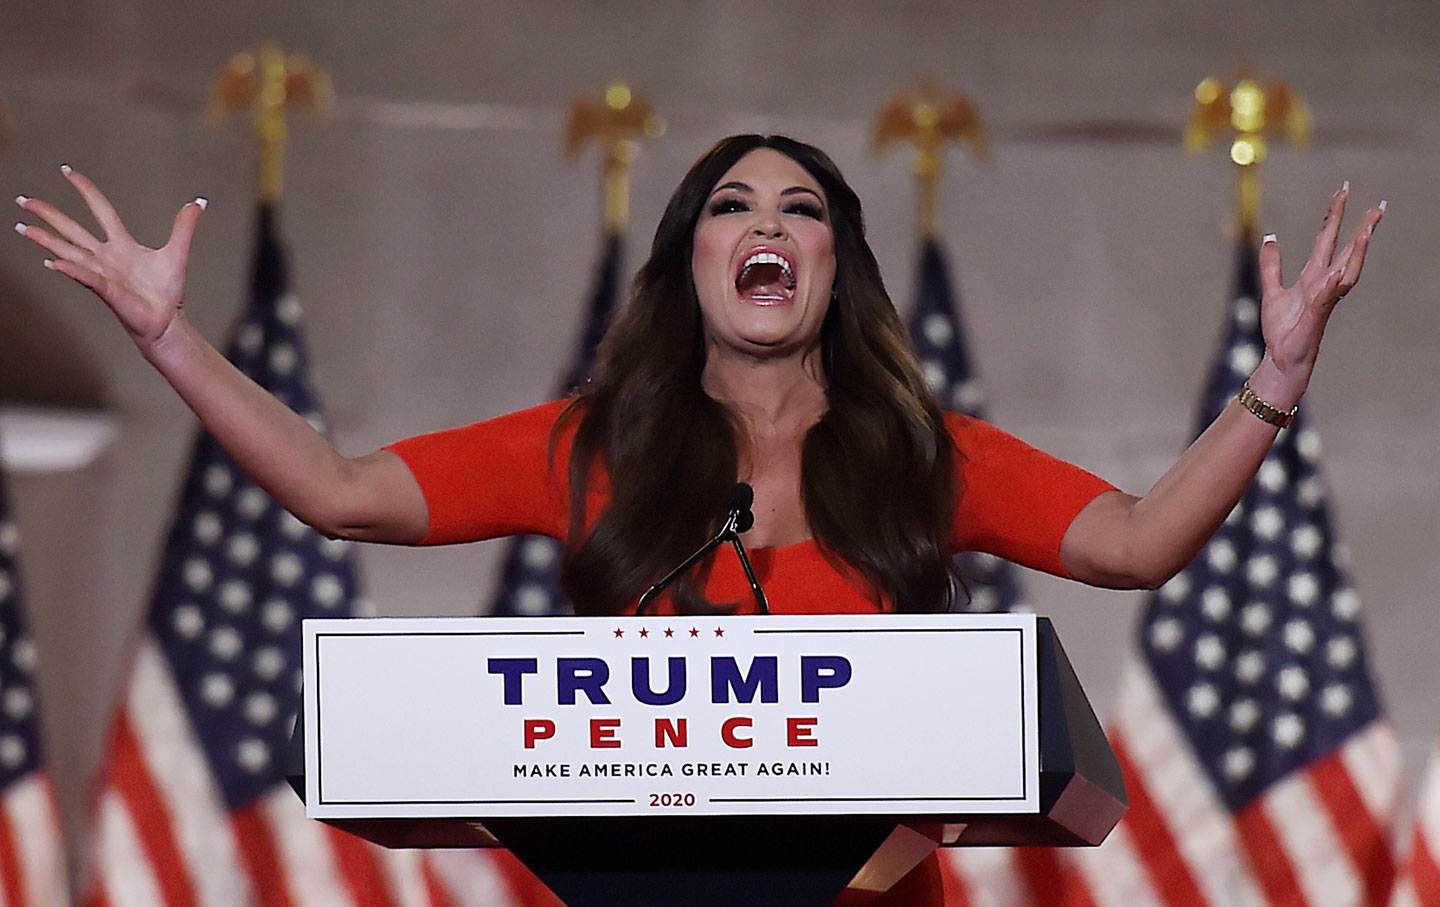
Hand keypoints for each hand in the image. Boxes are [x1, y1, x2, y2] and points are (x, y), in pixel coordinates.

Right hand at [16, 166, 205, 350]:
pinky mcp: (106, 290)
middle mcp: (106, 256)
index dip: (85, 190)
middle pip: (72, 229)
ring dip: (45, 240)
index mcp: (121, 244)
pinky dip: (70, 270)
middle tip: (24, 200)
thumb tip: (198, 203)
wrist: (167, 322)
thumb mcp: (178, 253)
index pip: (100, 210)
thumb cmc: (167, 292)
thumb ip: (184, 227)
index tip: (68, 171)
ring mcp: (102, 273)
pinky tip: (51, 263)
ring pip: (68, 252)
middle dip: (49, 215)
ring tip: (22, 228)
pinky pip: (86, 277)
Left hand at [1255, 183, 1384, 401]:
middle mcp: (1323, 283)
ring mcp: (1324, 298)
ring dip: (1359, 251)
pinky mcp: (1318, 314)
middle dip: (1362, 228)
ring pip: (1348, 269)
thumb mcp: (1272, 290)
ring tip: (1369, 229)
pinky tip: (1340, 269)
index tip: (1343, 191)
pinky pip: (1329, 294)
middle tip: (1380, 205)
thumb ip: (1271, 266)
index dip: (1334, 216)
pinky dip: (1336, 281)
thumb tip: (1270, 238)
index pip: (1327, 239)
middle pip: (1347, 250)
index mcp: (1312, 276)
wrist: (1281, 358)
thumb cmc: (1282, 329)